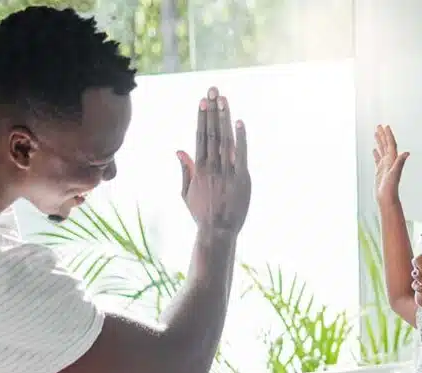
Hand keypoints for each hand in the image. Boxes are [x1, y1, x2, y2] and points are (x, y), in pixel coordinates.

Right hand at [177, 86, 250, 233]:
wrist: (218, 231)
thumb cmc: (201, 213)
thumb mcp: (187, 192)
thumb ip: (185, 170)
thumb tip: (179, 150)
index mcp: (198, 169)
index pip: (200, 137)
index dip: (202, 118)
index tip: (202, 101)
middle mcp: (212, 167)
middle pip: (212, 133)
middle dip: (212, 110)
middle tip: (213, 91)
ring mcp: (227, 172)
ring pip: (225, 140)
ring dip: (224, 118)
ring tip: (223, 99)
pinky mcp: (242, 178)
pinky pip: (241, 154)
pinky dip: (240, 138)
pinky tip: (239, 122)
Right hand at [373, 124, 408, 204]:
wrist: (387, 198)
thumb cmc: (390, 188)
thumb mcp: (395, 174)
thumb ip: (400, 163)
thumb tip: (407, 153)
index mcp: (393, 160)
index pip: (391, 144)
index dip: (388, 135)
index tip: (386, 127)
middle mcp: (390, 161)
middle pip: (386, 145)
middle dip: (383, 135)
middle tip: (379, 126)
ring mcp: (385, 166)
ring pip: (382, 150)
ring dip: (379, 141)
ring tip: (376, 134)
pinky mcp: (380, 171)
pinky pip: (378, 159)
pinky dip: (376, 153)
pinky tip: (374, 150)